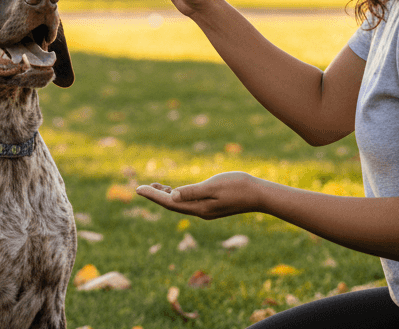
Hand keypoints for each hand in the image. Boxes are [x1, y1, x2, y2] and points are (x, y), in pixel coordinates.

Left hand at [134, 172, 263, 219]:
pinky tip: (178, 189)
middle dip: (156, 196)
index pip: (169, 202)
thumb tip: (172, 195)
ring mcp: (207, 211)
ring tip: (156, 186)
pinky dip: (179, 195)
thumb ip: (192, 191)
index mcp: (199, 208)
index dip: (153, 195)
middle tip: (141, 188)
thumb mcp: (213, 186)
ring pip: (180, 204)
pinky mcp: (213, 207)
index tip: (138, 188)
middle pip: (172, 205)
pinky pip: (189, 203)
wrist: (260, 195)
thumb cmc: (238, 186)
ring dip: (167, 195)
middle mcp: (201, 212)